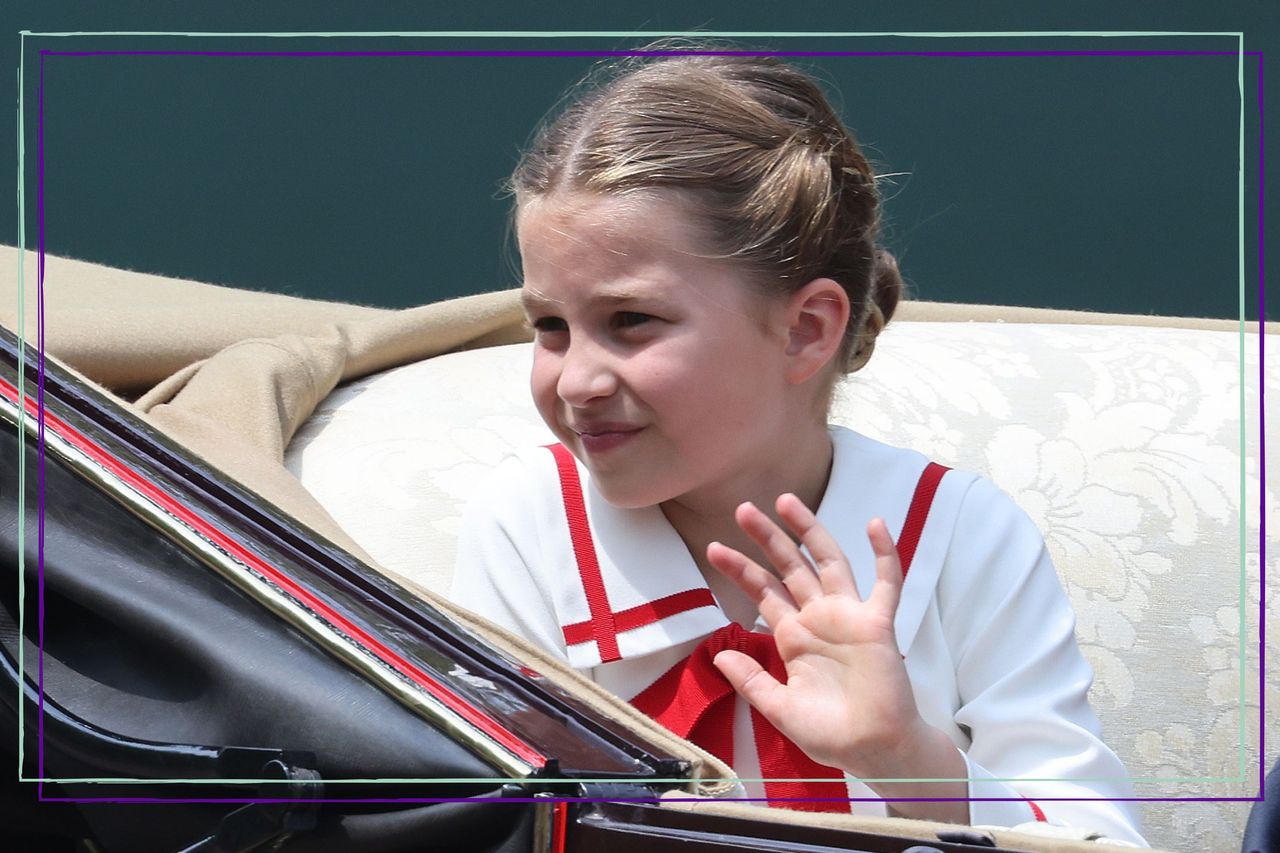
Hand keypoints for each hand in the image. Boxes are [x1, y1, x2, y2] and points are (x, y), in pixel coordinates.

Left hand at [705, 494, 928, 778]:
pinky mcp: (878, 624)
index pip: (763, 591)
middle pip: (790, 567)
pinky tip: (876, 524)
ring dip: (810, 531)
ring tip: (786, 501)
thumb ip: (751, 681)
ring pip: (829, 562)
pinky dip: (884, 554)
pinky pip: (886, 584)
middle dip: (768, 538)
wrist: (874, 752)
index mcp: (793, 637)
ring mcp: (849, 617)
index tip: (714, 547)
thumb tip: (718, 654)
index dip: (740, 569)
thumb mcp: (779, 708)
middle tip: (743, 509)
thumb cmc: (830, 734)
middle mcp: (818, 618)